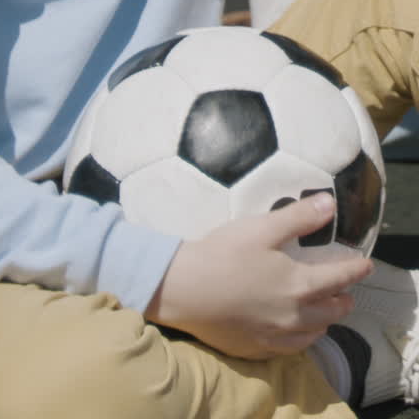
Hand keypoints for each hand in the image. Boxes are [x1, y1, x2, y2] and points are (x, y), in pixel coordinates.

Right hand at [144, 192, 371, 358]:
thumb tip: (330, 204)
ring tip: (324, 311)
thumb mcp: (262, 228)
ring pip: (314, 333)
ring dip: (325, 320)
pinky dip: (302, 337)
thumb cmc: (224, 254)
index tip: (366, 265)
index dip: (355, 270)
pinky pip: (292, 347)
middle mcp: (295, 317)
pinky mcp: (257, 347)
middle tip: (346, 290)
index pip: (339, 278)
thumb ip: (299, 217)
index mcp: (300, 286)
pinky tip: (295, 332)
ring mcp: (276, 336)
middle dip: (343, 299)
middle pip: (332, 311)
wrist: (185, 289)